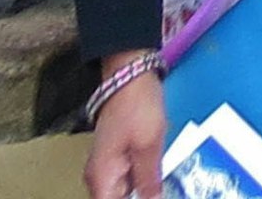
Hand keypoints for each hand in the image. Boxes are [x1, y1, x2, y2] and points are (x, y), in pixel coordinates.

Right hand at [86, 68, 164, 198]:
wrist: (129, 74)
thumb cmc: (138, 108)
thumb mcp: (149, 146)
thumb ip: (149, 182)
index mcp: (101, 179)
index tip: (154, 197)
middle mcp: (98, 177)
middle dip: (140, 196)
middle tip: (163, 190)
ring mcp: (106, 165)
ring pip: (124, 191)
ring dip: (142, 189)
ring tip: (163, 184)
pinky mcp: (116, 155)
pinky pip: (128, 177)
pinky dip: (142, 178)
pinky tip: (159, 173)